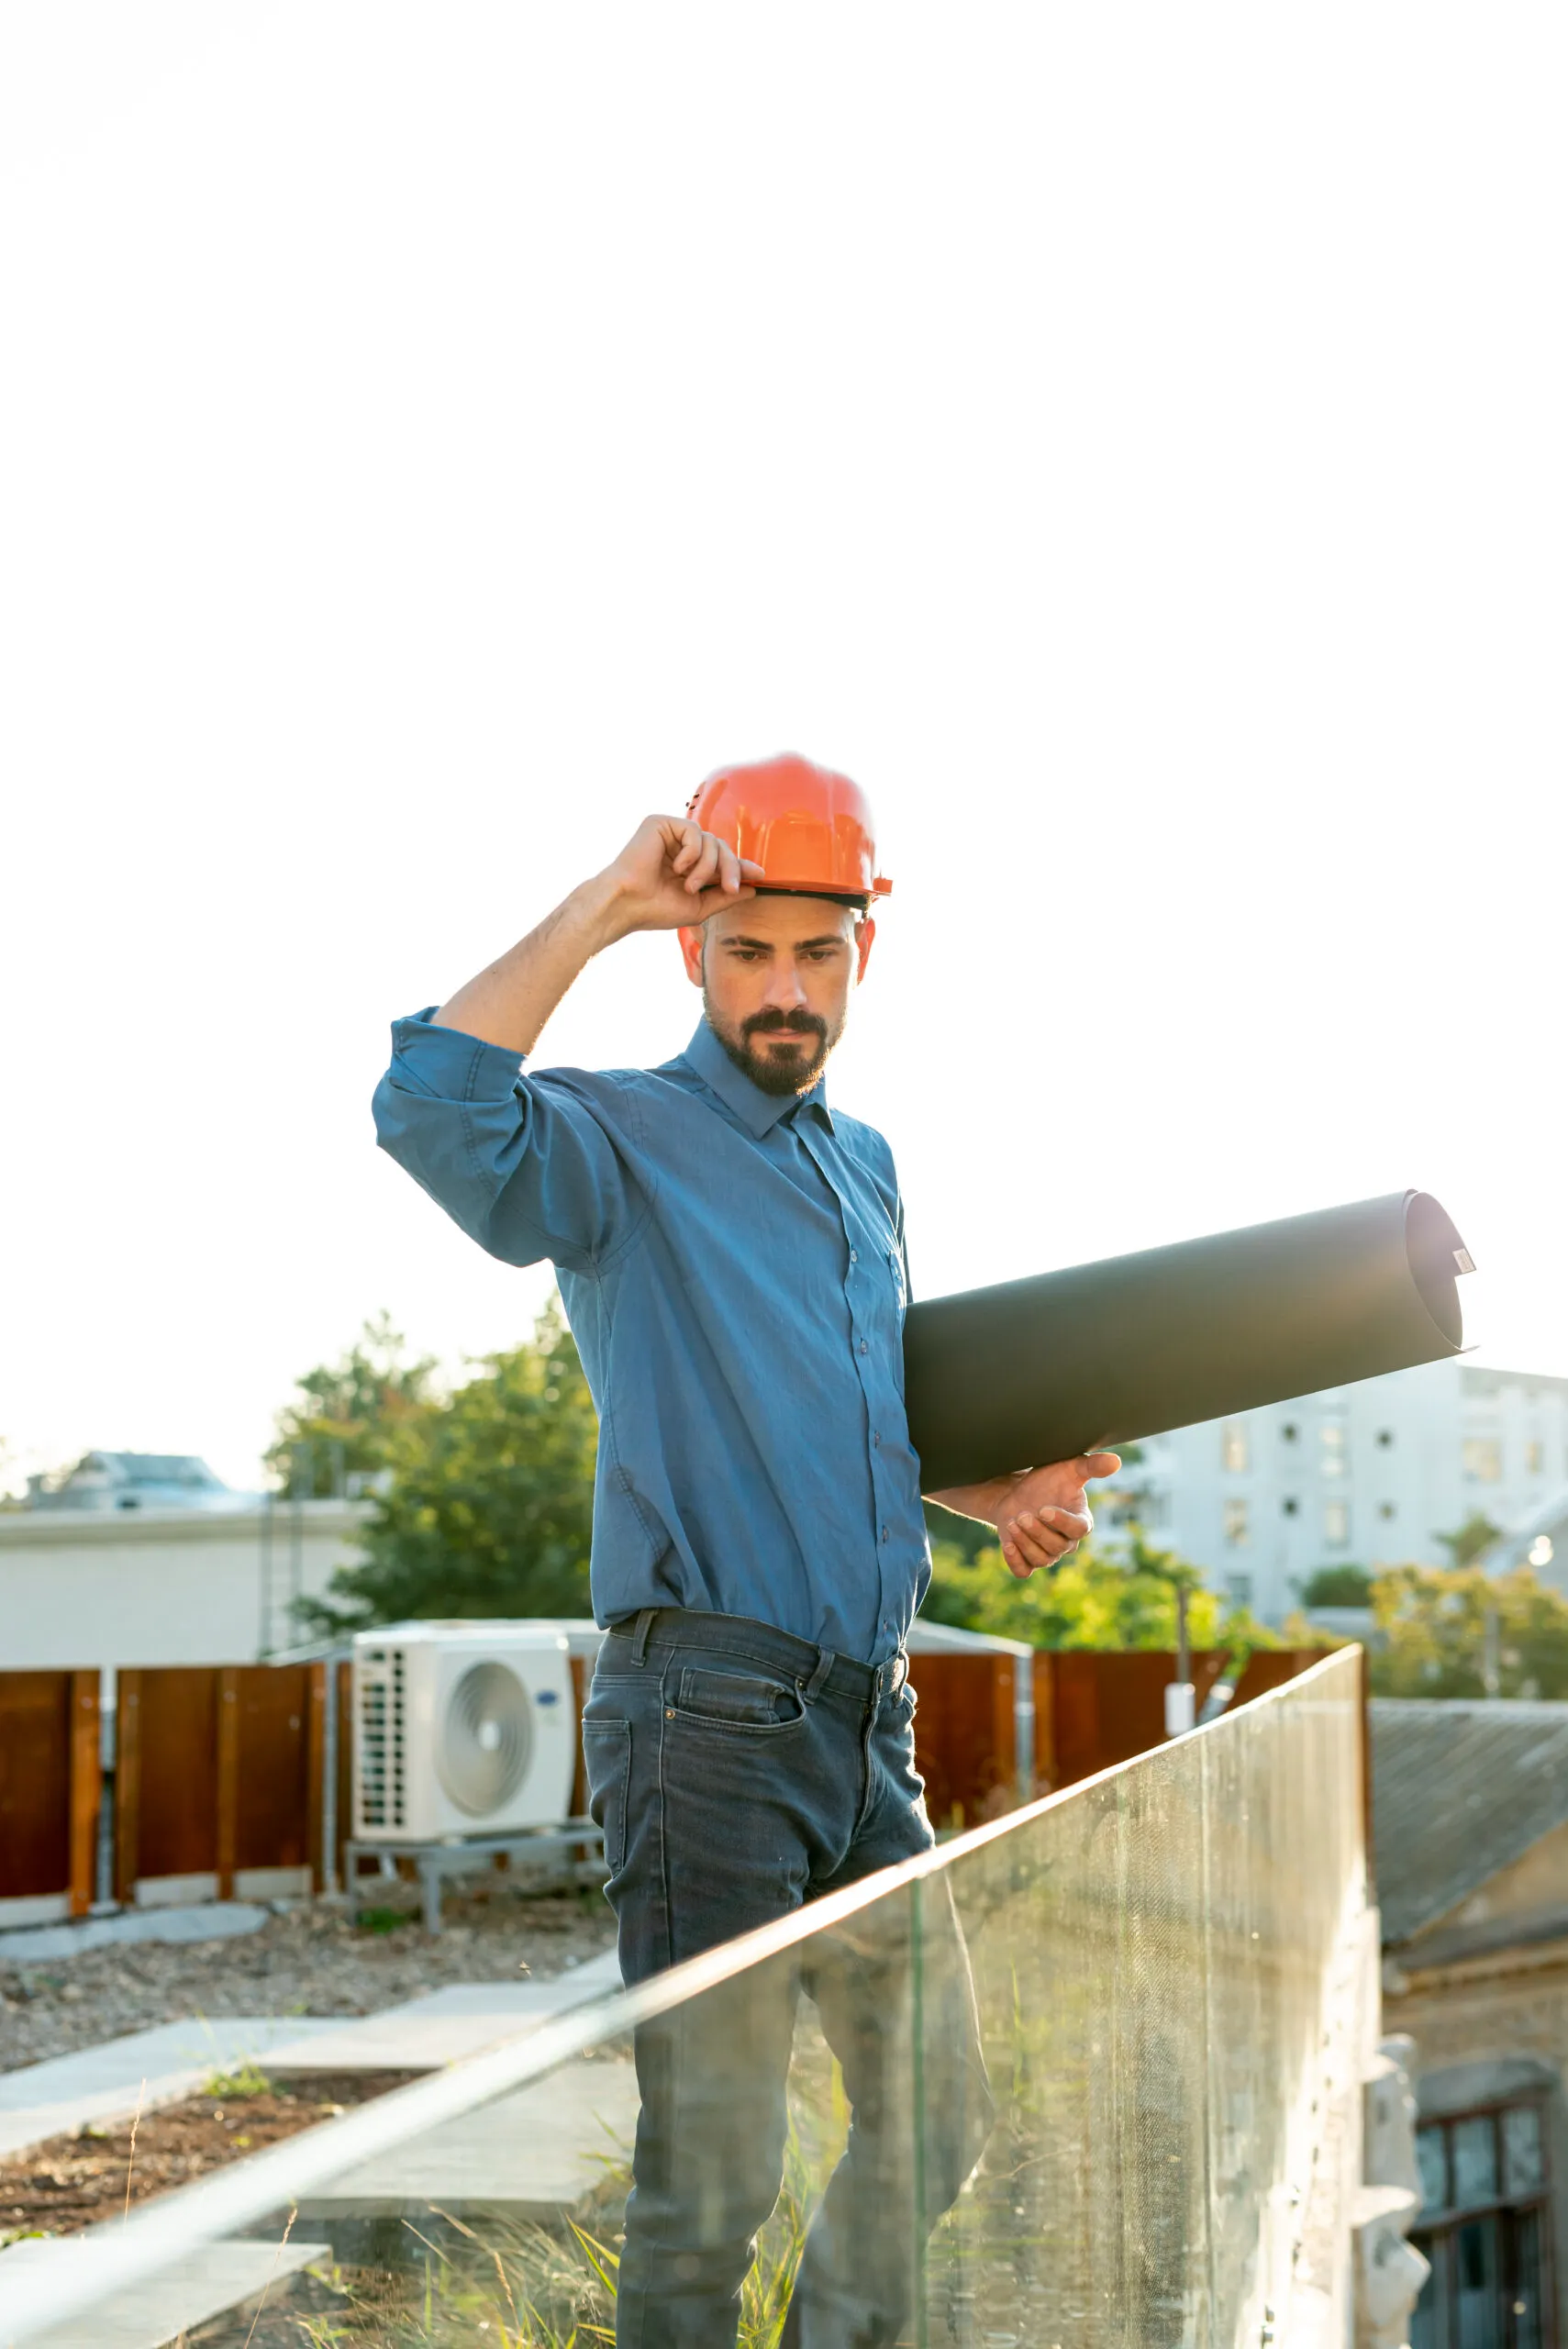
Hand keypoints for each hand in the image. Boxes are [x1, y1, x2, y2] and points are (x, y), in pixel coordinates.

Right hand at [597, 815, 763, 940]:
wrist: (628, 904)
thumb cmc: (656, 909)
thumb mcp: (699, 906)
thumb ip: (724, 896)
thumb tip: (753, 888)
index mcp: (688, 864)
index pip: (721, 858)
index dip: (740, 865)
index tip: (760, 874)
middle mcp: (680, 846)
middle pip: (721, 847)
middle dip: (730, 868)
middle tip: (730, 889)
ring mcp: (671, 833)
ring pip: (711, 840)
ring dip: (707, 867)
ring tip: (689, 885)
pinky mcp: (661, 823)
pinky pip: (694, 831)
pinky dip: (691, 853)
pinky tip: (676, 868)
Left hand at [995, 1452, 1120, 1578]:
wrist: (1016, 1491)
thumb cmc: (1047, 1480)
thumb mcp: (1069, 1468)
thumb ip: (1091, 1466)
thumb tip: (1115, 1461)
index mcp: (1080, 1521)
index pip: (1079, 1530)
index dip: (1062, 1522)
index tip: (1044, 1509)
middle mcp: (1066, 1541)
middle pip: (1057, 1547)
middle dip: (1037, 1531)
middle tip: (1022, 1515)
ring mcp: (1047, 1553)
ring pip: (1041, 1560)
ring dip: (1025, 1543)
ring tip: (1012, 1522)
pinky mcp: (1027, 1560)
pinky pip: (1023, 1571)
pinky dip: (1015, 1561)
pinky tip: (1007, 1544)